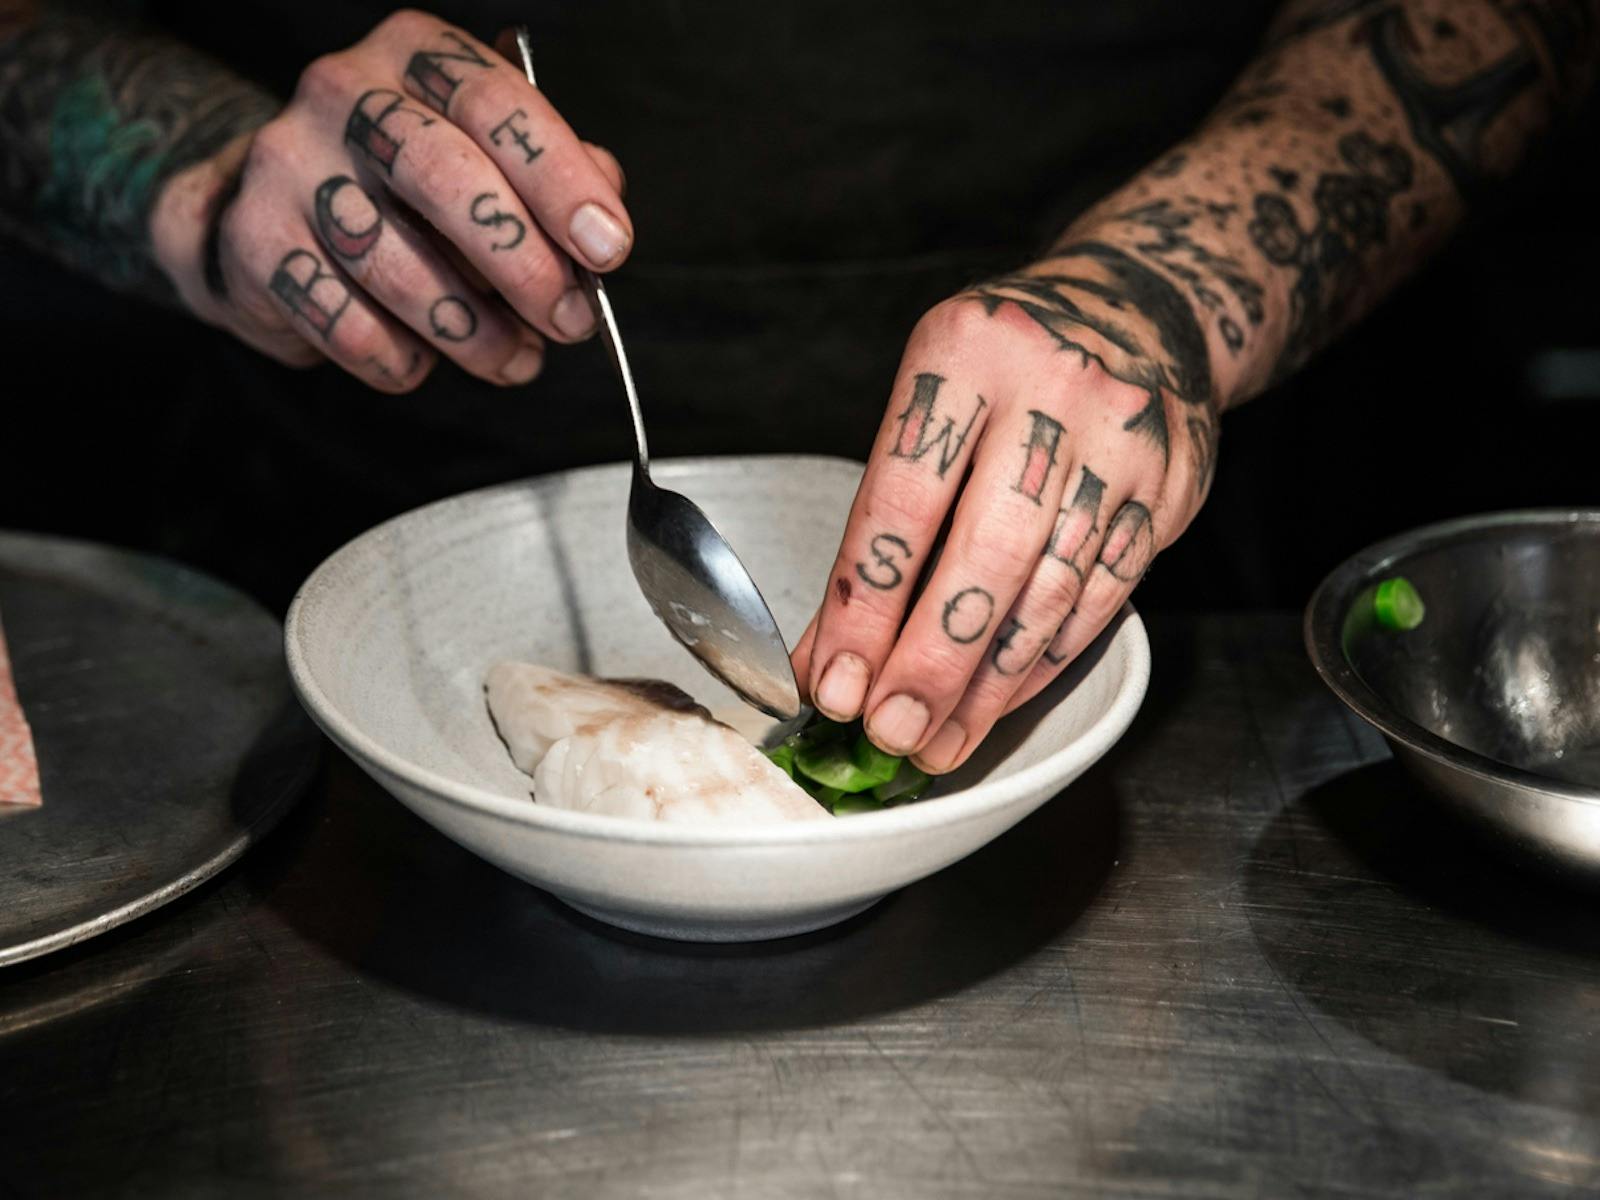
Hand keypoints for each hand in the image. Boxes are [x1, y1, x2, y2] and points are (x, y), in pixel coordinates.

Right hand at [148, 12, 629, 391]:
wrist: (268, 208)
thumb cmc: (406, 186)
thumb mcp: (487, 154)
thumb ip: (551, 175)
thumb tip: (603, 219)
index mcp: (415, 53)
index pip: (494, 104)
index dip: (561, 182)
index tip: (607, 248)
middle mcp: (343, 92)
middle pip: (444, 177)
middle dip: (523, 264)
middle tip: (570, 321)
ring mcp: (287, 163)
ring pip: (395, 265)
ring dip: (472, 333)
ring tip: (513, 360)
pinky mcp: (254, 240)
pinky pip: (346, 324)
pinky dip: (401, 359)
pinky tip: (423, 359)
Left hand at [792, 238, 1220, 772]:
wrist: (1140, 308)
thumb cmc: (1006, 365)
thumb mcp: (931, 394)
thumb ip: (883, 516)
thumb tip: (830, 648)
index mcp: (966, 352)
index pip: (901, 501)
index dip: (864, 607)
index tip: (832, 681)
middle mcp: (1054, 390)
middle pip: (986, 555)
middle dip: (932, 661)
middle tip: (890, 730)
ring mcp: (1124, 439)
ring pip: (1051, 591)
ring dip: (989, 684)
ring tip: (938, 739)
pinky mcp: (1171, 487)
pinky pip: (1104, 597)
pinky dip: (1045, 661)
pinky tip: (1000, 700)